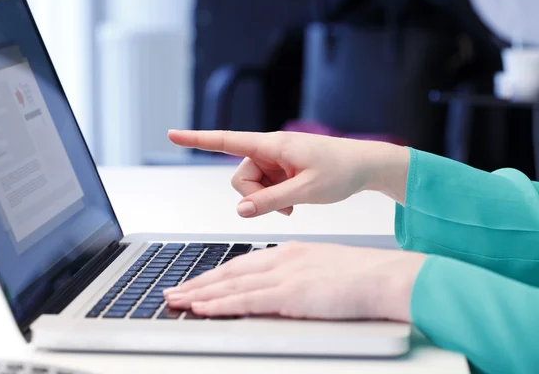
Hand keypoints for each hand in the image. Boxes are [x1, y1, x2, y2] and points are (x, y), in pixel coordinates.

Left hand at [164, 241, 425, 321]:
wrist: (385, 276)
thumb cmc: (363, 274)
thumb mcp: (323, 268)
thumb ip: (299, 276)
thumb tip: (283, 289)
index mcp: (289, 252)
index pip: (243, 264)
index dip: (216, 275)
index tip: (197, 282)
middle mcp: (281, 260)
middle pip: (229, 272)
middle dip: (197, 283)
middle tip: (173, 291)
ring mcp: (284, 276)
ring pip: (231, 285)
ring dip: (199, 294)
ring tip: (175, 300)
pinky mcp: (290, 294)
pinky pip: (246, 300)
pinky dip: (220, 304)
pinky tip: (202, 307)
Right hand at [168, 130, 409, 216]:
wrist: (365, 166)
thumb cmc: (340, 171)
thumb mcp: (305, 191)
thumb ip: (270, 201)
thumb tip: (238, 211)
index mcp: (273, 145)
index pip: (227, 141)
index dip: (197, 139)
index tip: (171, 134)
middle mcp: (269, 149)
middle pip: (240, 176)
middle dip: (254, 197)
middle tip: (282, 207)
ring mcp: (275, 160)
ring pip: (251, 185)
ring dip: (266, 200)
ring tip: (293, 203)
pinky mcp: (282, 169)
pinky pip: (265, 187)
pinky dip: (274, 198)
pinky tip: (294, 202)